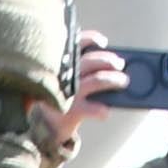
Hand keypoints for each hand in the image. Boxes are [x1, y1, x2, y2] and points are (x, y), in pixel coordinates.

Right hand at [32, 29, 129, 164]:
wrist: (44, 127)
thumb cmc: (60, 99)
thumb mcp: (64, 80)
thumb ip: (80, 70)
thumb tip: (111, 65)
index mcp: (61, 65)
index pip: (77, 44)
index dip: (91, 39)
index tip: (103, 42)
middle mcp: (65, 76)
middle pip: (91, 61)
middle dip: (109, 60)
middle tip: (120, 64)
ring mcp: (69, 93)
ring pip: (97, 80)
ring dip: (113, 79)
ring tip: (124, 81)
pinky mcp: (72, 111)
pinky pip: (93, 108)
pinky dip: (102, 109)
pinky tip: (106, 111)